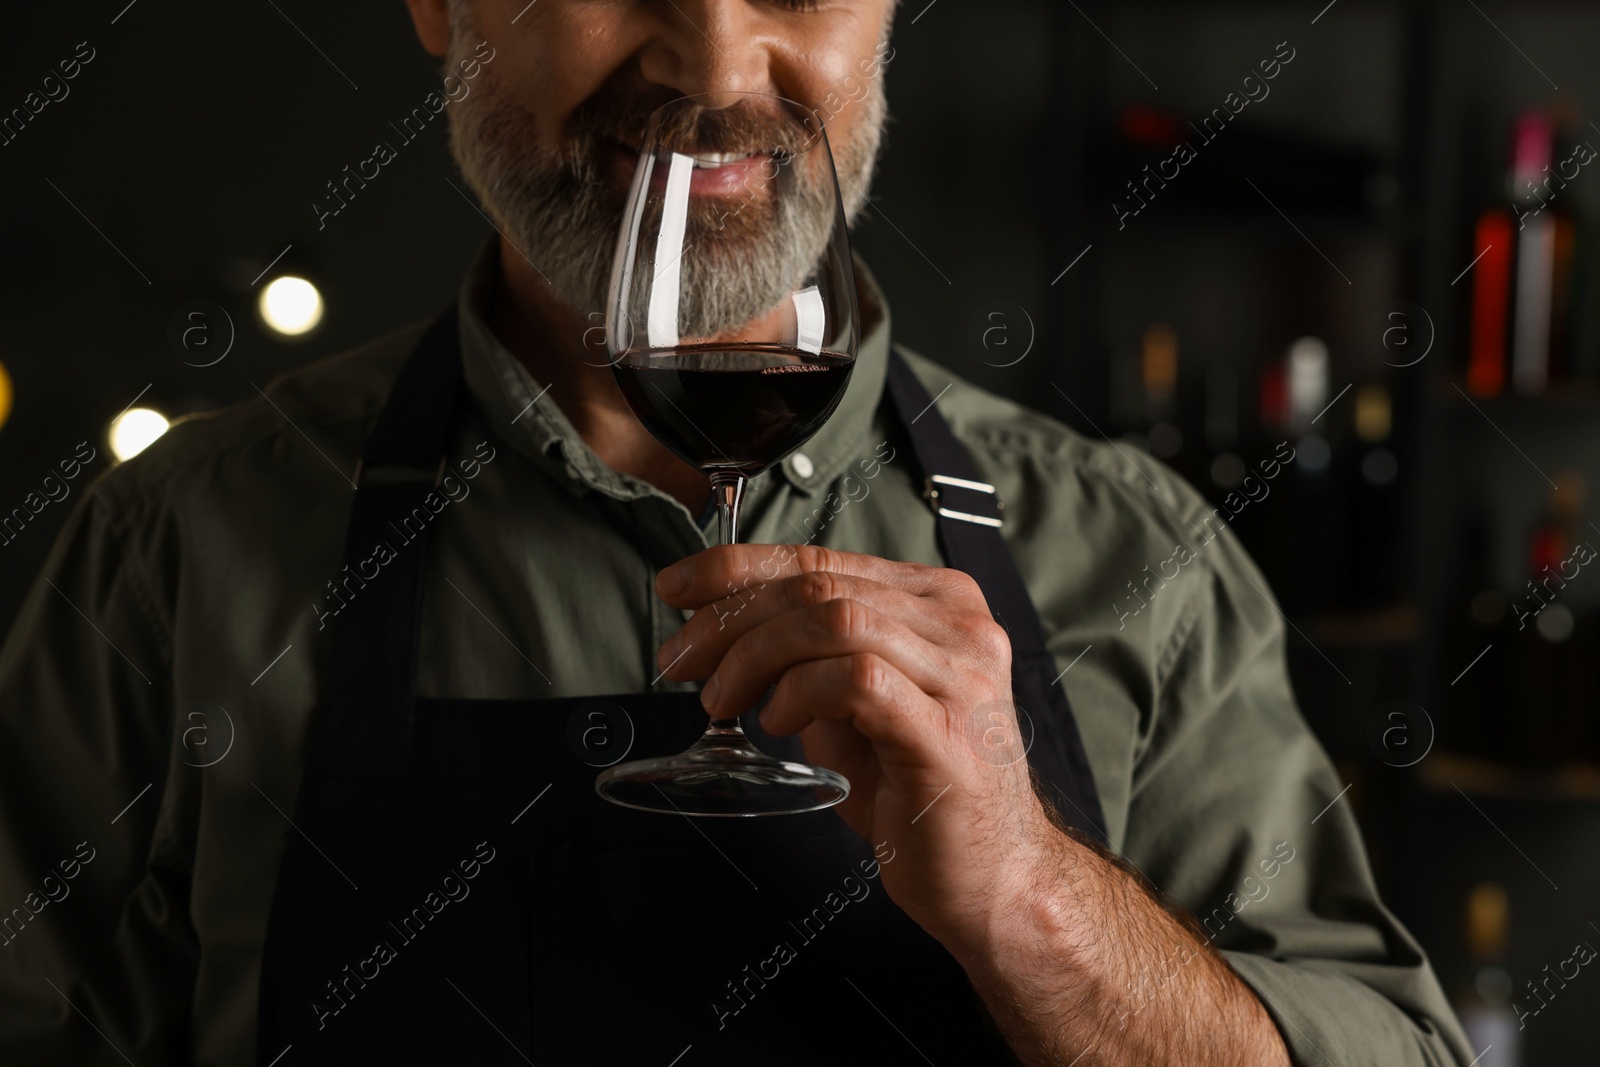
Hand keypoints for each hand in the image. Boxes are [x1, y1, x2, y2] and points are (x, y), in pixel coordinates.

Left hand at [654, 543, 1058, 951]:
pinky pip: (855, 680)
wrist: (993, 877)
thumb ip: (809, 657)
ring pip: (833, 619)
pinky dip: (799, 693)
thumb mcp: (855, 704)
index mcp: (936, 603)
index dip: (736, 567)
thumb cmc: (921, 791)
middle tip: (680, 660)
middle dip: (728, 617)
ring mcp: (960, 675)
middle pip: (818, 583)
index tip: (676, 589)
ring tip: (723, 700)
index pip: (821, 557)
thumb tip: (724, 630)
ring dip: (755, 655)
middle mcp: (958, 625)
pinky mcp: (947, 733)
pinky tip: (779, 723)